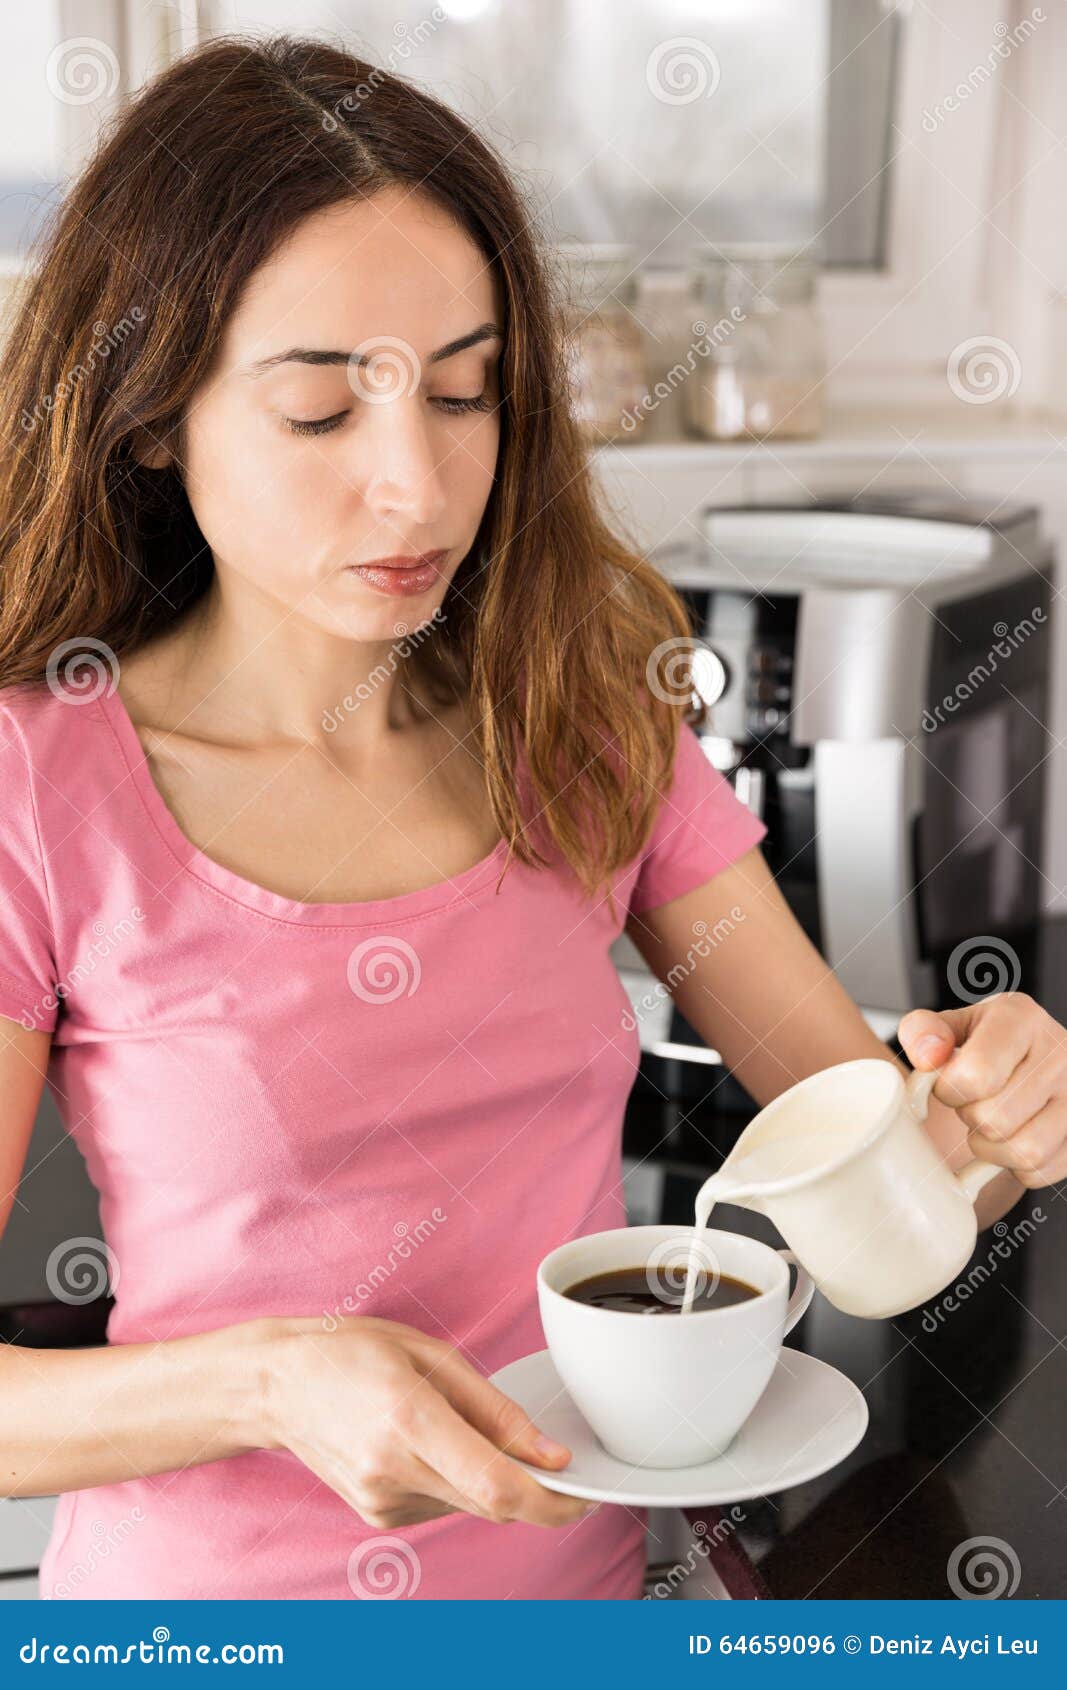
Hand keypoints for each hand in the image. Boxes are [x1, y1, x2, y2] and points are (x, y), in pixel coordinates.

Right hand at [253, 1313, 594, 1529]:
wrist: (278, 1384)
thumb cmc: (351, 1352)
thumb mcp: (431, 1355)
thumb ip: (495, 1410)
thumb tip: (548, 1454)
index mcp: (410, 1420)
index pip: (497, 1486)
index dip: (552, 1500)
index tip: (582, 1492)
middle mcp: (393, 1471)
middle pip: (493, 1505)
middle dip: (534, 1490)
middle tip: (549, 1457)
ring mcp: (382, 1500)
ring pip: (471, 1505)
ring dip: (491, 1479)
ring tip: (461, 1427)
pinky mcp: (378, 1515)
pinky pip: (444, 1504)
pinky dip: (458, 1481)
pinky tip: (431, 1444)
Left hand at [899, 991, 1066, 1188]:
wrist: (1030, 1059)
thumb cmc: (986, 1045)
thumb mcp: (951, 1026)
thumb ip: (923, 1031)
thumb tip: (927, 1056)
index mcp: (1021, 1018)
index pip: (976, 1075)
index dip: (949, 1090)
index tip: (949, 1083)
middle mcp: (1059, 1054)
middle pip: (995, 1118)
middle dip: (970, 1117)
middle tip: (974, 1101)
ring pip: (1024, 1152)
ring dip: (992, 1148)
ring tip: (991, 1121)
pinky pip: (1041, 1172)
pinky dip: (1017, 1167)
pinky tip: (1014, 1136)